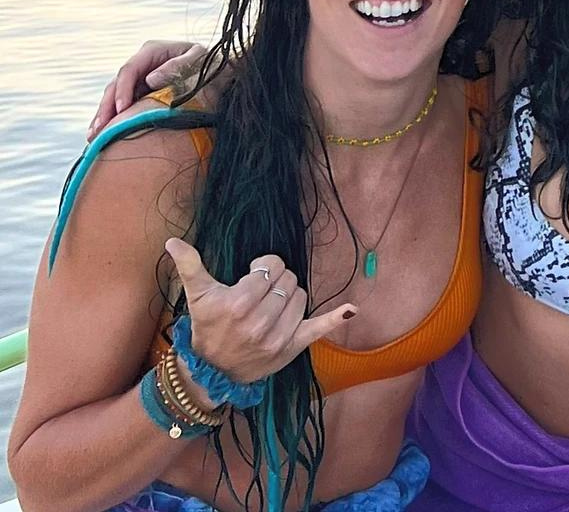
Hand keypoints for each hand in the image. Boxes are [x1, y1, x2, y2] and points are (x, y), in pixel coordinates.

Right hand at [90, 41, 206, 138]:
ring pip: (114, 96)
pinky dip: (112, 119)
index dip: (122, 89)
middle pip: (116, 84)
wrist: (220, 71)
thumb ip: (177, 66)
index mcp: (153, 50)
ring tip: (94, 136)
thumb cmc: (210, 64)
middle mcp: (142, 63)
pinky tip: (101, 135)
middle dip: (106, 106)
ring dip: (104, 116)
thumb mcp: (198, 60)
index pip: (129, 69)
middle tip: (99, 129)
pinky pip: (121, 105)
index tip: (121, 108)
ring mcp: (139, 78)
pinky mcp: (140, 91)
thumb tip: (150, 79)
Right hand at [163, 239, 355, 390]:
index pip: (271, 267)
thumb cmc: (207, 327)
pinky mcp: (291, 347)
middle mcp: (259, 321)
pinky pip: (318, 329)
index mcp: (238, 303)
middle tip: (261, 293)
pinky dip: (334, 318)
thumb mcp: (197, 296)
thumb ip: (190, 266)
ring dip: (291, 296)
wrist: (213, 371)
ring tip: (272, 306)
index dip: (264, 268)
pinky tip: (351, 309)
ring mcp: (277, 336)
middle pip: (289, 280)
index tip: (254, 276)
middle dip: (277, 281)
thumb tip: (173, 241)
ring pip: (301, 296)